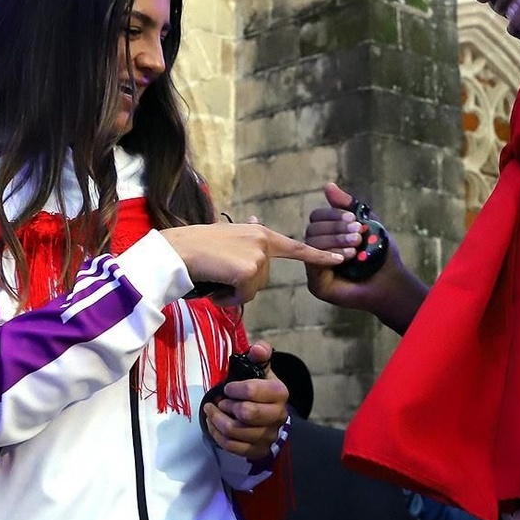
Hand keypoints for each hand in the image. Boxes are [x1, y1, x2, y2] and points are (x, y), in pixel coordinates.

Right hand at [162, 222, 341, 305]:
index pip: (297, 248)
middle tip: (220, 276)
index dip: (320, 255)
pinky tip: (214, 287)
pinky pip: (242, 297)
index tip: (342, 257)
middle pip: (264, 279)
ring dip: (233, 292)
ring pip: (253, 290)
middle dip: (243, 285)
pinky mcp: (247, 271)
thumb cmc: (196, 246)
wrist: (177, 251)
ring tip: (214, 279)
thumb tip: (255, 221)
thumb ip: (246, 236)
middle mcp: (263, 242)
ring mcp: (257, 257)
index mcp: (261, 233)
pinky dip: (227, 298)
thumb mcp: (227, 235)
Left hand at [203, 342, 289, 459]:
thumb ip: (260, 355)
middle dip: (226, 406)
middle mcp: (278, 416)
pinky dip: (217, 435)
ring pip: (235, 432)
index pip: (252, 391)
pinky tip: (213, 425)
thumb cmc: (259, 388)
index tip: (227, 388)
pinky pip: (232, 447)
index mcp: (279, 392)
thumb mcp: (260, 369)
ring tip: (212, 411)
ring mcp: (269, 436)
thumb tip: (259, 348)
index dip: (234, 389)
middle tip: (220, 401)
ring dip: (217, 420)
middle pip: (246, 413)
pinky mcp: (259, 451)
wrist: (268, 414)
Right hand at [303, 183, 424, 328]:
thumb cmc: (380, 253)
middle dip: (336, 228)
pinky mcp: (316, 286)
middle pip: (312, 229)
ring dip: (336, 241)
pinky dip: (330, 256)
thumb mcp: (366, 223)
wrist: (390, 281)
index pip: (316, 217)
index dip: (333, 215)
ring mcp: (315, 268)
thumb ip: (348, 205)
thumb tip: (328, 185)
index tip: (354, 218)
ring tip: (357, 245)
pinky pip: (314, 264)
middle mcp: (316, 250)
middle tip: (358, 234)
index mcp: (326, 234)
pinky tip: (347, 257)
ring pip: (312, 244)